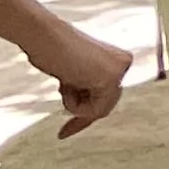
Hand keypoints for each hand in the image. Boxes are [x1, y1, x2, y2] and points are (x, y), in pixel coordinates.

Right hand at [38, 20, 131, 134]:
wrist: (43, 36)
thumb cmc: (51, 51)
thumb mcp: (74, 74)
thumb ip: (87, 86)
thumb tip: (89, 111)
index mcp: (118, 60)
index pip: (108, 95)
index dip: (87, 112)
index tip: (67, 130)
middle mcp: (124, 64)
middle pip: (106, 104)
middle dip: (82, 113)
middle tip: (64, 132)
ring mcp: (121, 71)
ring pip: (99, 110)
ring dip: (75, 104)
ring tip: (64, 81)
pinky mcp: (112, 78)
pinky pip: (94, 110)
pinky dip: (75, 105)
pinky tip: (67, 82)